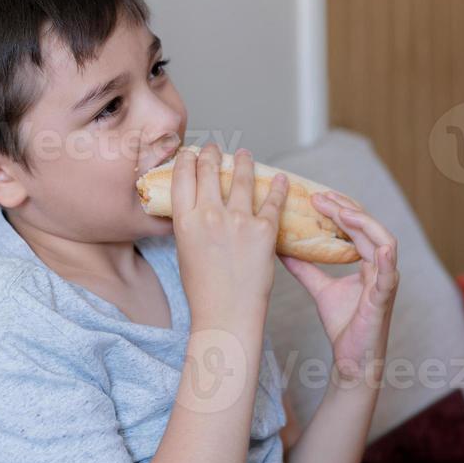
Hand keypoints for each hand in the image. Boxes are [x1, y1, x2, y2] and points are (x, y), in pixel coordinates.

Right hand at [171, 143, 288, 329]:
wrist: (227, 314)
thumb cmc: (204, 291)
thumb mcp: (185, 252)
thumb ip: (190, 226)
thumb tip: (197, 208)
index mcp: (185, 221)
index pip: (183, 177)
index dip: (188, 159)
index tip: (193, 152)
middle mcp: (209, 215)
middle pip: (209, 170)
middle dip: (212, 154)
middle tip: (216, 148)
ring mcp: (238, 221)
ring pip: (241, 178)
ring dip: (244, 162)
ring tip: (246, 155)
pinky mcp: (264, 230)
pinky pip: (273, 201)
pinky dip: (278, 187)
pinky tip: (280, 178)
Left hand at [280, 192, 398, 381]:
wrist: (351, 361)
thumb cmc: (344, 325)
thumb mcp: (320, 289)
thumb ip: (306, 269)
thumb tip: (283, 249)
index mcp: (369, 263)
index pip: (358, 227)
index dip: (340, 209)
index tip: (317, 197)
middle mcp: (381, 268)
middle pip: (369, 228)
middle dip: (346, 209)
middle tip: (321, 198)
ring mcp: (385, 282)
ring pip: (384, 242)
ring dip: (364, 224)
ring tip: (343, 212)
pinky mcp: (383, 300)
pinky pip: (390, 276)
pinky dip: (388, 260)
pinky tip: (380, 249)